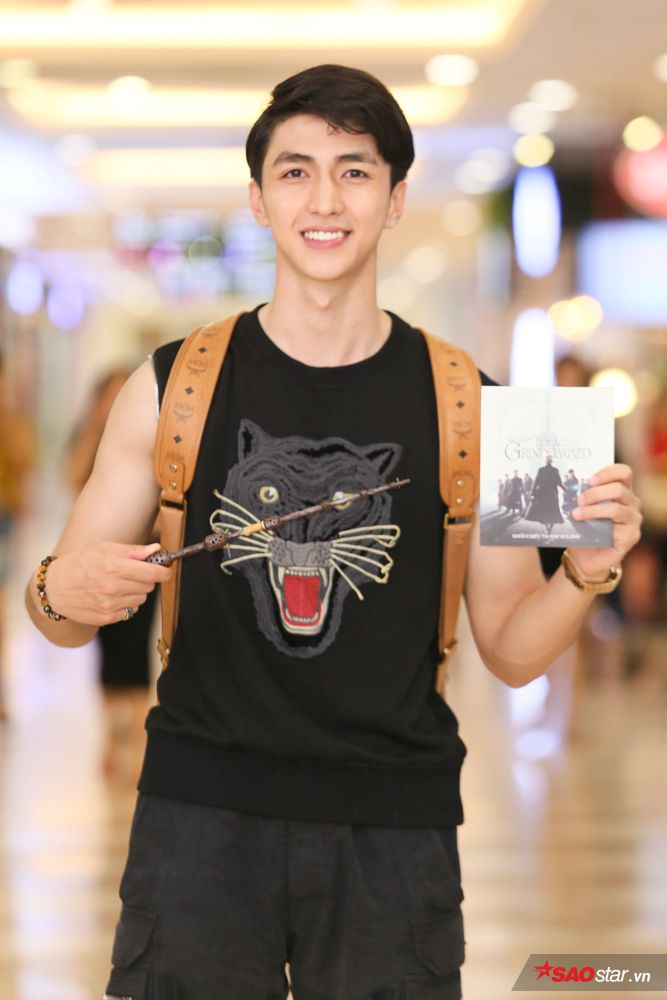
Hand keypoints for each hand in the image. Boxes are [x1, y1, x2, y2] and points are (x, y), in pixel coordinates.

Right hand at [45, 542, 170, 624]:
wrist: (55, 588)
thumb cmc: (80, 564)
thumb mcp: (104, 549)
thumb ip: (132, 551)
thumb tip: (156, 550)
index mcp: (113, 567)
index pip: (151, 573)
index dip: (163, 572)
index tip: (165, 571)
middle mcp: (113, 588)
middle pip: (148, 586)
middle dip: (145, 579)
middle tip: (132, 574)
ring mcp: (110, 605)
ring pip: (141, 599)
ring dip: (136, 592)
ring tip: (119, 585)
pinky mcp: (107, 618)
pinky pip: (131, 611)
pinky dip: (126, 603)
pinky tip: (112, 597)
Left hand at [568, 463, 641, 580]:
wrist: (586, 556)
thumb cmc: (585, 528)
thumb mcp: (584, 508)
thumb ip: (584, 496)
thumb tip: (569, 485)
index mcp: (622, 491)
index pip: (624, 472)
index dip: (608, 472)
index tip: (590, 479)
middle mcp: (632, 503)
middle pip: (619, 489)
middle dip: (595, 493)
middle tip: (579, 499)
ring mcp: (633, 520)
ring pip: (615, 509)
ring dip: (593, 510)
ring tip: (576, 514)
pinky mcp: (631, 537)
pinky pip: (616, 529)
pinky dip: (598, 527)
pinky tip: (587, 530)